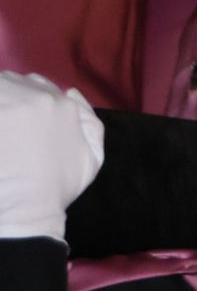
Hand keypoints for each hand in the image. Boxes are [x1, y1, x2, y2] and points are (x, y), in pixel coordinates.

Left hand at [0, 71, 104, 242]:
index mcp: (61, 105)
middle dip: (12, 96)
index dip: (30, 102)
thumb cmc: (59, 187)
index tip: (22, 119)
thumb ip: (91, 122)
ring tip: (0, 125)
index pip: (41, 86)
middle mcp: (34, 97)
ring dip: (0, 97)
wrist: (25, 208)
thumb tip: (71, 93)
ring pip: (1, 85)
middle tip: (7, 121)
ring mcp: (5, 104)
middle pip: (16, 83)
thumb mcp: (94, 158)